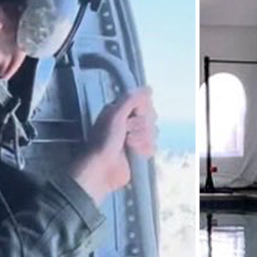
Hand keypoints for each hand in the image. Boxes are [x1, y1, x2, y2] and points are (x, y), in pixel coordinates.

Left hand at [70, 87, 157, 202]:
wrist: (103, 168)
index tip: (133, 115)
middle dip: (141, 126)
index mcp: (121, 110)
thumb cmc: (104, 141)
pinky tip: (135, 151)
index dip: (142, 110)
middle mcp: (128, 121)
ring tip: (128, 143)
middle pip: (151, 117)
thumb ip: (132, 99)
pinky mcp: (139, 151)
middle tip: (127, 132)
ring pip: (154, 132)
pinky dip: (145, 149)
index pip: (144, 103)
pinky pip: (153, 146)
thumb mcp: (115, 115)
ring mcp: (134, 137)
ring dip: (142, 139)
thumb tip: (148, 88)